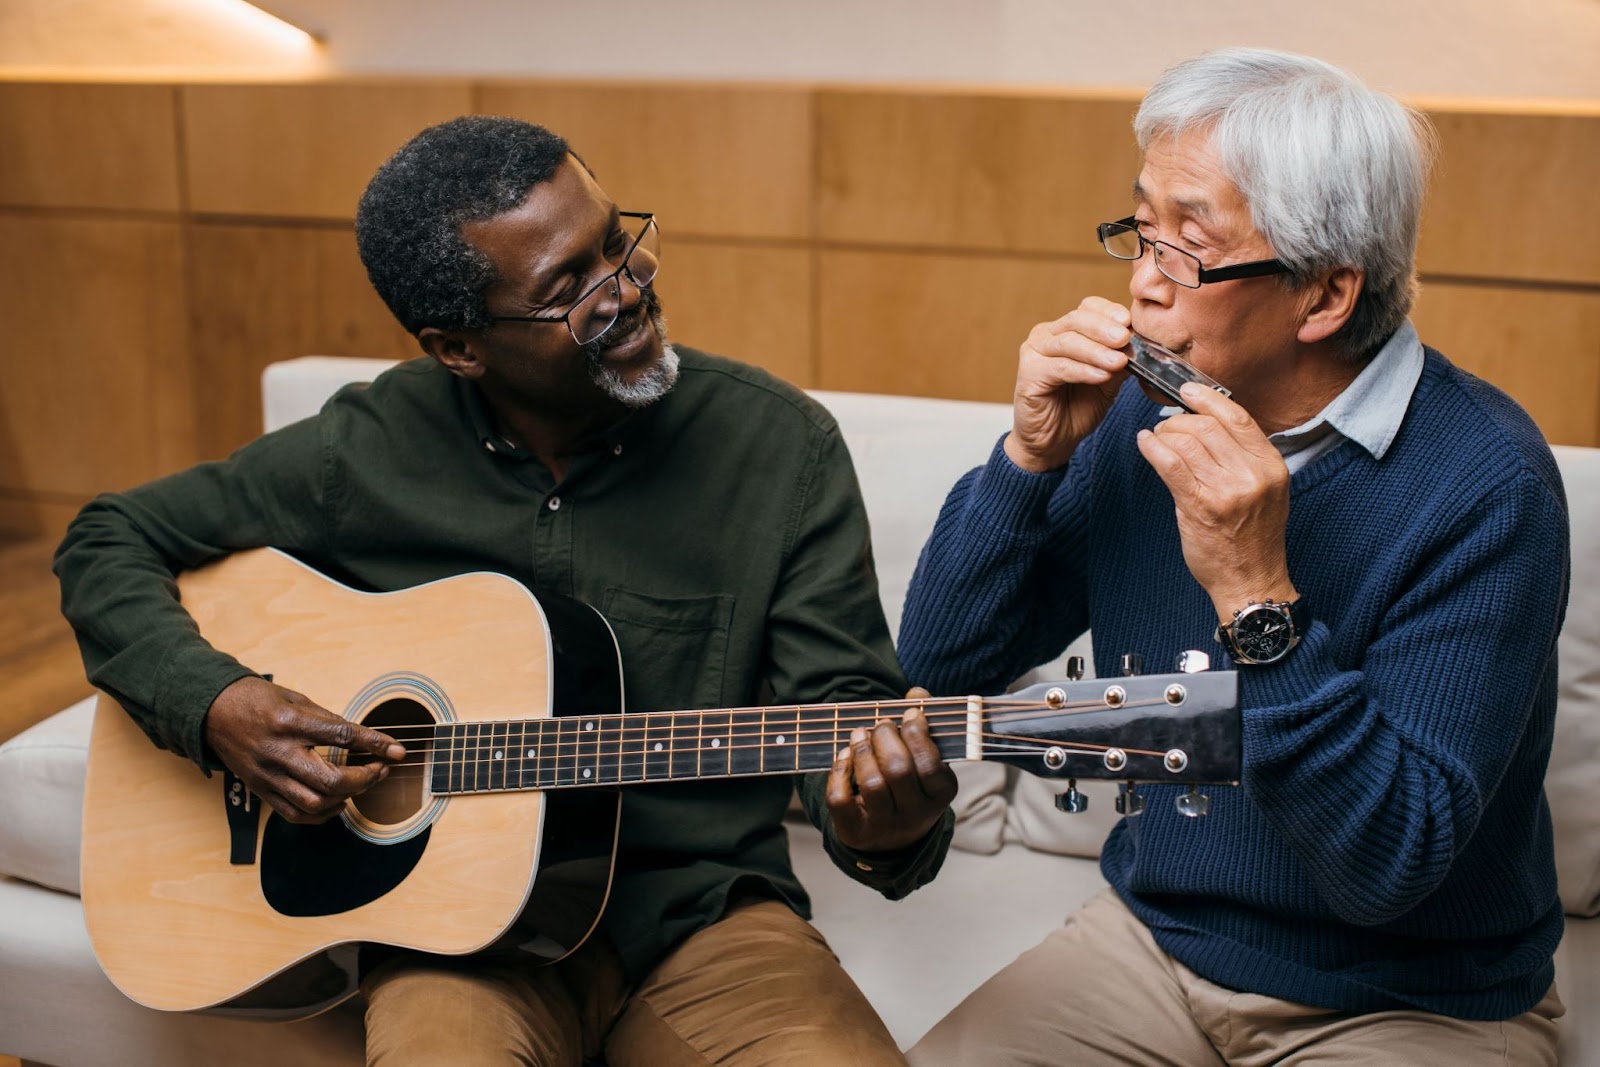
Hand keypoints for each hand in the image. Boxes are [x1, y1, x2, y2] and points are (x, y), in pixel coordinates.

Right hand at [203, 676, 406, 824]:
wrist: (211, 712)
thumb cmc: (256, 700)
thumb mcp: (295, 698)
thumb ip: (327, 720)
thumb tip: (362, 738)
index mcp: (290, 722)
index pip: (342, 736)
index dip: (375, 744)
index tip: (398, 751)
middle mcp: (278, 752)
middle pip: (330, 780)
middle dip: (365, 779)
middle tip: (381, 769)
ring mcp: (268, 776)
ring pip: (315, 803)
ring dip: (347, 798)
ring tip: (362, 783)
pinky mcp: (261, 790)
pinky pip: (296, 814)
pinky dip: (324, 814)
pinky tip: (338, 802)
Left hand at [826, 688, 957, 853]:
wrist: (893, 838)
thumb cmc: (911, 785)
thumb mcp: (924, 760)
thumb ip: (922, 724)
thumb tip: (917, 693)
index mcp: (940, 795)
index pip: (931, 765)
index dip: (917, 734)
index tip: (909, 714)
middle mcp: (916, 815)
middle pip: (898, 770)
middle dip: (885, 737)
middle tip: (881, 724)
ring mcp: (885, 827)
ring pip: (871, 784)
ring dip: (861, 750)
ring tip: (858, 734)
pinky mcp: (855, 832)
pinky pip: (841, 799)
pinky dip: (838, 771)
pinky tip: (844, 756)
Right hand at [1004, 297, 1132, 472]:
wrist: (1053, 442)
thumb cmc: (1077, 408)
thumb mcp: (1107, 380)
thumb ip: (1118, 359)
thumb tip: (1140, 344)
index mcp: (1065, 330)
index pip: (1087, 308)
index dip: (1108, 311)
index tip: (1129, 322)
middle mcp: (1046, 336)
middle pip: (1077, 319)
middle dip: (1104, 328)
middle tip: (1125, 339)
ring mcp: (1033, 353)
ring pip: (1068, 342)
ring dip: (1097, 351)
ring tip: (1118, 362)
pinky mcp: (1027, 374)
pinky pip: (1059, 367)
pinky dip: (1083, 371)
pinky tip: (1101, 376)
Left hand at [1135, 382, 1297, 621]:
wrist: (1251, 580)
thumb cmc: (1252, 537)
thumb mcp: (1264, 490)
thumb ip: (1242, 458)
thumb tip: (1206, 424)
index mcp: (1271, 466)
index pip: (1237, 417)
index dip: (1208, 399)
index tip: (1188, 390)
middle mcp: (1252, 475)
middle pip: (1207, 426)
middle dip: (1179, 420)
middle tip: (1166, 426)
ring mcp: (1227, 491)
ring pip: (1186, 441)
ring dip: (1164, 434)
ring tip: (1156, 439)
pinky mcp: (1200, 507)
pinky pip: (1170, 464)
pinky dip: (1152, 448)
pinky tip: (1145, 443)